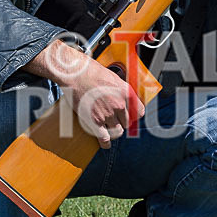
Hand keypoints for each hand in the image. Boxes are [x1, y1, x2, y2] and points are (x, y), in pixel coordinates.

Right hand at [24, 40, 144, 148]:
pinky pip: (104, 138)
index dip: (135, 115)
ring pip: (118, 131)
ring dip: (114, 130)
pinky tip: (105, 144)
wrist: (76, 74)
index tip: (130, 116)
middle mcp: (120, 105)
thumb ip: (121, 90)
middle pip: (127, 122)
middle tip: (115, 119)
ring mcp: (108, 114)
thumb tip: (125, 98)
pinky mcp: (95, 121)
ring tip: (109, 128)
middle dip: (122, 122)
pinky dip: (106, 143)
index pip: (140, 112)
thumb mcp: (114, 77)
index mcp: (126, 93)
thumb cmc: (92, 72)